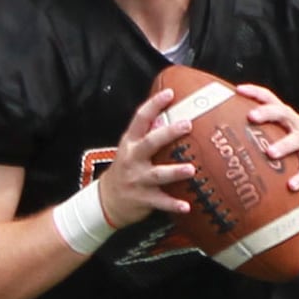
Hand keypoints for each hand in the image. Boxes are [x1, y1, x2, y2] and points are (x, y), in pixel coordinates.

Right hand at [97, 88, 195, 228]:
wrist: (107, 200)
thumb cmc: (126, 168)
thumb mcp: (130, 148)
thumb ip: (148, 134)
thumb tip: (171, 116)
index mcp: (130, 142)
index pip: (140, 118)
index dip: (154, 104)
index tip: (169, 93)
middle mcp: (132, 158)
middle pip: (150, 143)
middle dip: (168, 133)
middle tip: (187, 124)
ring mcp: (137, 179)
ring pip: (157, 174)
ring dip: (175, 172)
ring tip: (192, 169)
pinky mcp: (143, 198)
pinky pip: (160, 202)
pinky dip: (173, 204)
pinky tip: (187, 206)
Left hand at [234, 83, 298, 192]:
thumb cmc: (295, 148)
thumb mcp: (280, 135)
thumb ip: (260, 134)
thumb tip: (224, 137)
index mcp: (286, 118)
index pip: (270, 99)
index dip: (255, 92)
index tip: (239, 90)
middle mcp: (297, 125)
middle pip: (283, 113)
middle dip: (267, 113)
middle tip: (251, 117)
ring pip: (297, 140)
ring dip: (283, 145)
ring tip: (270, 153)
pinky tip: (290, 185)